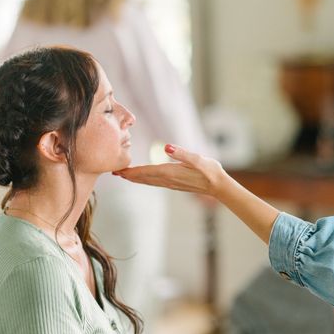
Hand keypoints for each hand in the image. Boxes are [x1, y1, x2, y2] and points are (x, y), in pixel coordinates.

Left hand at [113, 144, 227, 197]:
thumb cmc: (210, 170)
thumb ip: (182, 153)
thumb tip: (167, 147)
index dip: (132, 171)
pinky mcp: (175, 184)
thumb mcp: (198, 159)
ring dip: (136, 178)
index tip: (119, 171)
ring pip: (149, 181)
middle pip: (144, 178)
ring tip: (124, 175)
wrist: (218, 185)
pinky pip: (155, 182)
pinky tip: (144, 178)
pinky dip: (145, 180)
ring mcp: (171, 183)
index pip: (147, 172)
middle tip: (114, 173)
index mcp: (171, 172)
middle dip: (129, 175)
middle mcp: (169, 179)